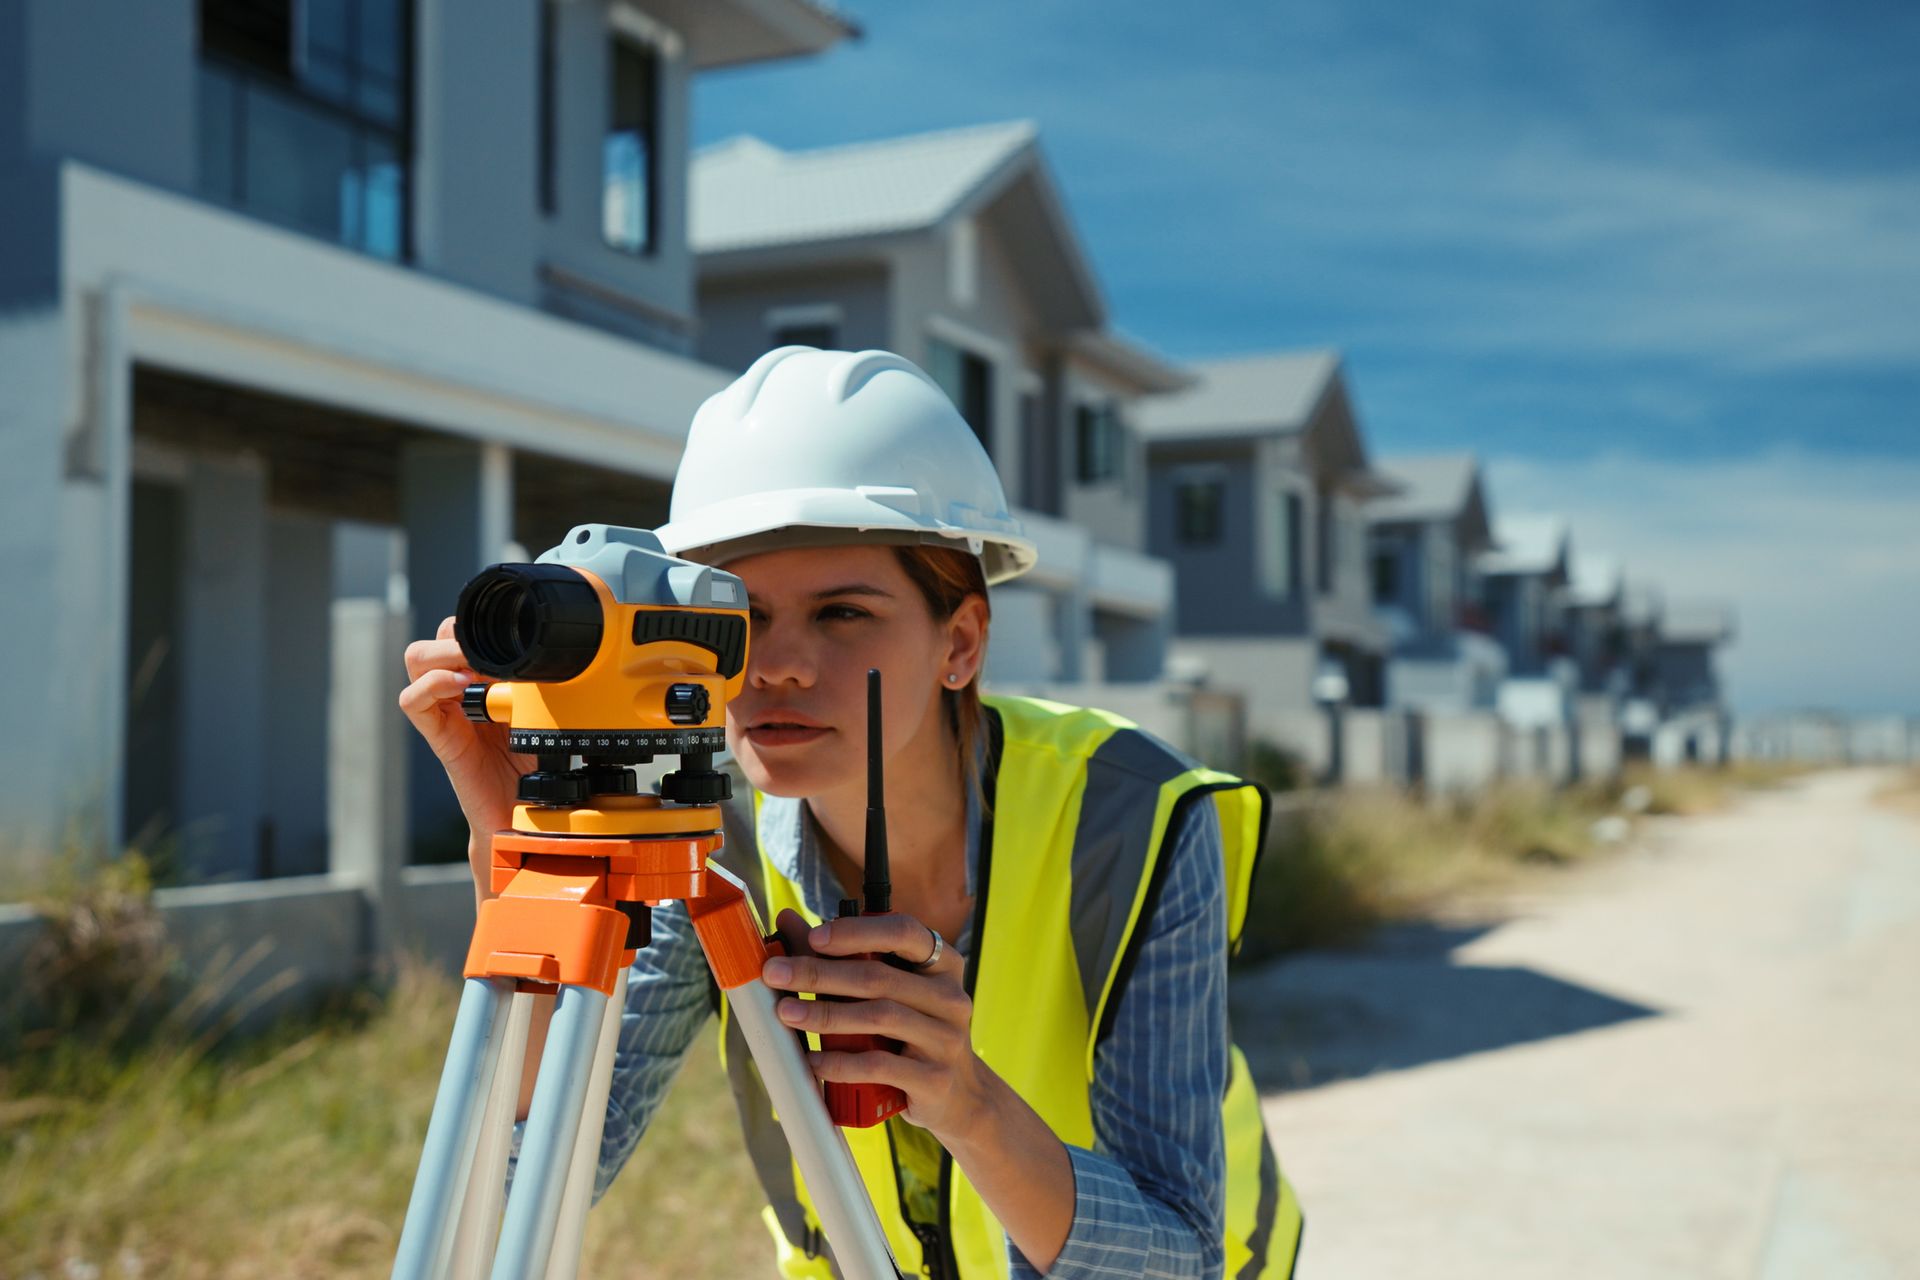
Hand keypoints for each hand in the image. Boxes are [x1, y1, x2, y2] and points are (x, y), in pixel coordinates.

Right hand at [397, 615, 536, 895]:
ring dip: (442, 653)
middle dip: (458, 633)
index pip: (467, 633)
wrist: (527, 819)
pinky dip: (430, 685)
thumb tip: (554, 657)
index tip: (512, 635)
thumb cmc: (539, 768)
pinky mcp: (440, 738)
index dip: (481, 626)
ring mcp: (448, 713)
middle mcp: (462, 693)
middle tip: (488, 649)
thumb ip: (543, 686)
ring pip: (416, 660)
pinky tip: (459, 688)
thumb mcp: (549, 715)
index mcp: (487, 682)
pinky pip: (412, 702)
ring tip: (470, 666)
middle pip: (437, 638)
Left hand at [762, 909, 983, 1139]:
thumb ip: (840, 956)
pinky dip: (840, 1062)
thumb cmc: (913, 1033)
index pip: (903, 932)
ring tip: (786, 1013)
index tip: (813, 938)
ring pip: (879, 1018)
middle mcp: (950, 997)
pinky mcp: (934, 1079)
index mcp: (943, 964)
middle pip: (879, 978)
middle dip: (820, 973)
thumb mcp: (888, 991)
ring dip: (825, 1014)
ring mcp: (946, 1039)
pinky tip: (814, 1060)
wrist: (959, 1095)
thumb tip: (787, 918)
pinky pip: (879, 1065)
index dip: (857, 932)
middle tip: (775, 974)